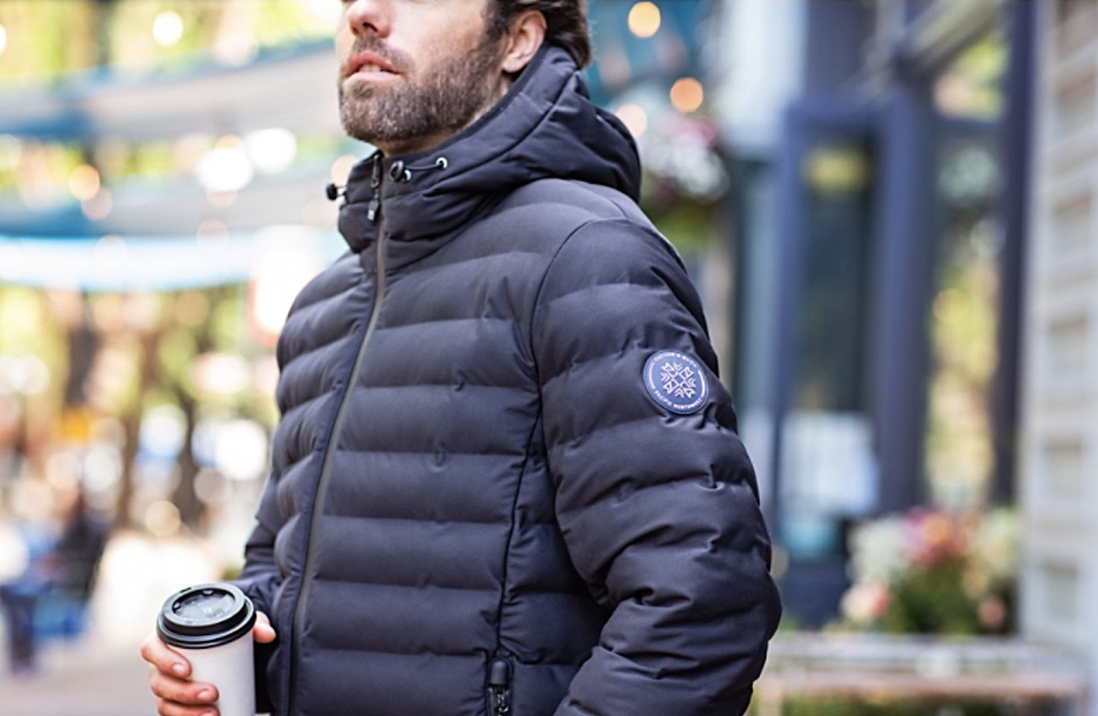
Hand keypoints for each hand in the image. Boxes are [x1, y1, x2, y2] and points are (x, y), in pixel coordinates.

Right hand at [141, 611, 276, 715]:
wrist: (231, 652)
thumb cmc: (227, 633)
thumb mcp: (240, 625)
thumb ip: (255, 624)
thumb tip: (268, 635)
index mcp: (168, 639)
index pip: (151, 648)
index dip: (163, 660)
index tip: (187, 670)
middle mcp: (161, 665)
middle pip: (159, 682)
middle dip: (184, 692)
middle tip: (212, 693)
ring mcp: (166, 685)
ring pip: (165, 702)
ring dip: (186, 711)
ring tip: (212, 713)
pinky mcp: (175, 703)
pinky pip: (173, 715)